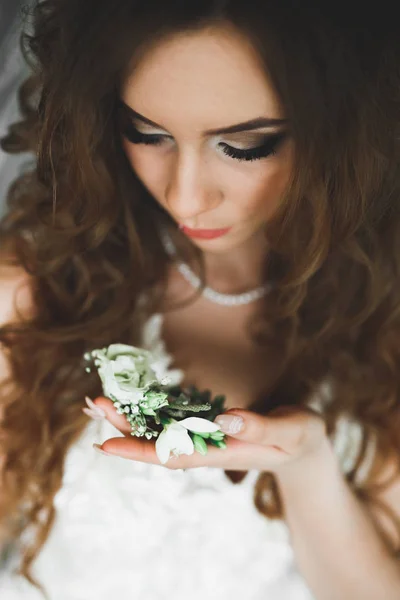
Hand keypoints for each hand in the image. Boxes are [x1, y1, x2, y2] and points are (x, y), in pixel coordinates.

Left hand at [90, 397, 328, 473]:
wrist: (304, 449)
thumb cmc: (301, 440)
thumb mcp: (292, 432)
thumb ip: (261, 428)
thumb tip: (226, 418)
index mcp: (226, 451)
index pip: (176, 455)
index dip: (139, 451)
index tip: (106, 445)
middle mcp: (210, 446)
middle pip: (159, 443)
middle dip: (125, 427)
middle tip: (96, 403)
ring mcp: (207, 436)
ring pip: (162, 430)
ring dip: (133, 417)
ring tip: (104, 399)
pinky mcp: (209, 424)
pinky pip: (175, 418)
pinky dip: (152, 408)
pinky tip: (135, 396)